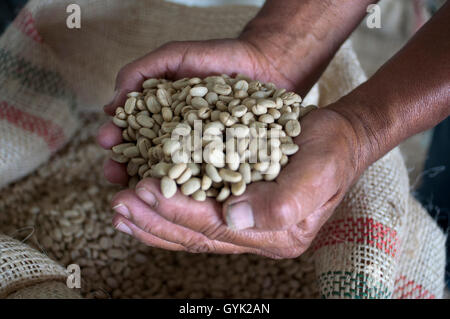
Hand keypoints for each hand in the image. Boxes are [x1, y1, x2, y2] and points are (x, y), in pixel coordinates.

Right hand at [98, 37, 309, 184]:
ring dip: (152, 183)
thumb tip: (110, 104)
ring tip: (137, 187)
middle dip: (127, 166)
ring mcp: (203, 154)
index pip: (133, 133)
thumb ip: (141, 72)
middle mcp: (180, 141)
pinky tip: (180, 195)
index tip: (105, 141)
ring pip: (174, 175)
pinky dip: (193, 188)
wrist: (264, 63)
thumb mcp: (174, 57)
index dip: (117, 138)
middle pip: (148, 159)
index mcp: (163, 120)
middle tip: (112, 172)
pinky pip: (208, 178)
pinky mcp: (227, 163)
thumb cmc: (218, 58)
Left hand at [105, 106, 362, 257]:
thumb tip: (235, 219)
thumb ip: (283, 201)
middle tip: (119, 203)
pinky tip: (145, 202)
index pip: (216, 228)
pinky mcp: (237, 209)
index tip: (145, 189)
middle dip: (155, 220)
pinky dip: (167, 211)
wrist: (338, 140)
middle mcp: (256, 236)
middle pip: (196, 235)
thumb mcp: (318, 170)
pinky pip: (196, 217)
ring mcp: (246, 225)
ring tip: (120, 208)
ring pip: (190, 231)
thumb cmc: (330, 151)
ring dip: (152, 221)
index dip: (178, 210)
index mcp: (276, 234)